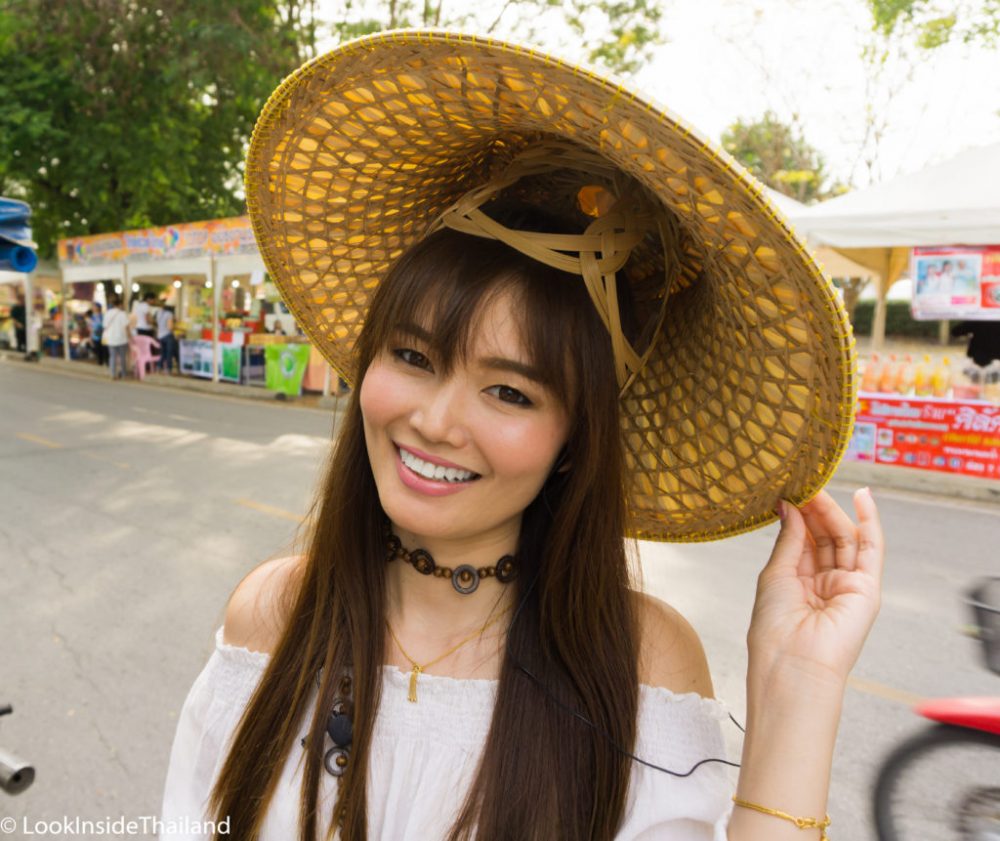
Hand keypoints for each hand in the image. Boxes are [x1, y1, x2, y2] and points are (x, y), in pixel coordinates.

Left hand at [746, 488, 883, 693]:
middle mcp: (825, 584)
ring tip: (817, 488)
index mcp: (798, 582)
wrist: (793, 663)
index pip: (804, 540)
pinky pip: (872, 550)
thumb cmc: (775, 627)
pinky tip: (865, 497)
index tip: (790, 490)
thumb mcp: (776, 574)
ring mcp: (847, 586)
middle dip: (815, 510)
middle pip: (826, 537)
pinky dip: (870, 522)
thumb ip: (789, 539)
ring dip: (833, 512)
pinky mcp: (868, 589)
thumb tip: (790, 506)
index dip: (799, 514)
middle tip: (803, 484)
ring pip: (845, 539)